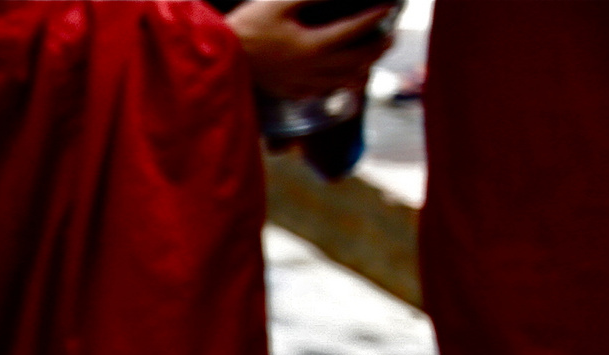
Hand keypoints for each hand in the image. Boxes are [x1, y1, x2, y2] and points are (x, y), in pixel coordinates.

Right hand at [225, 0, 395, 99]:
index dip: (376, 16)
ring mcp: (300, 83)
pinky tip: (342, 80)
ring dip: (363, 70)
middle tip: (392, 36)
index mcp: (313, 45)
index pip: (355, 29)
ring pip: (342, 81)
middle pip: (356, 61)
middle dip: (378, 48)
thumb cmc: (246, 27)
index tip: (390, 5)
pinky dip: (338, 86)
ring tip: (373, 60)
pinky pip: (321, 92)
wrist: (217, 58)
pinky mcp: (287, 91)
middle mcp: (311, 69)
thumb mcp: (279, 3)